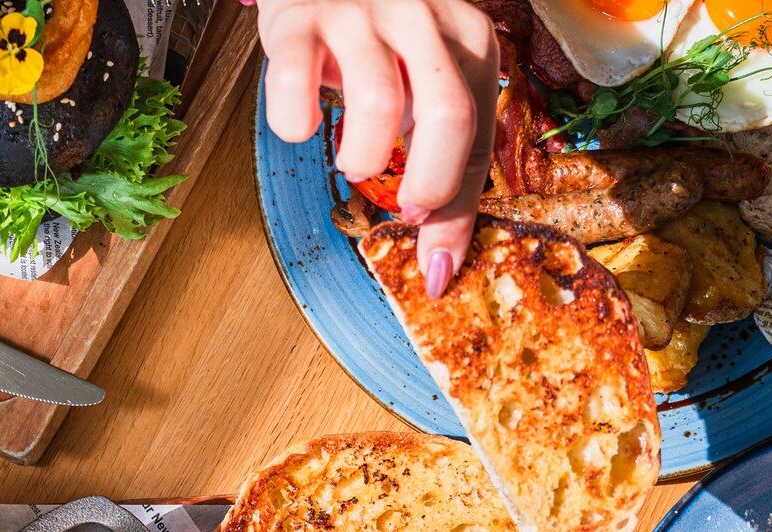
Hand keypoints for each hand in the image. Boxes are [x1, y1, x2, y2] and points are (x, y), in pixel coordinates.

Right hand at [256, 0, 498, 295]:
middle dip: (428, 186)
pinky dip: (294, 121)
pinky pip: (295, 80)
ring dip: (363, 156)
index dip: (456, 207)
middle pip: (448, 115)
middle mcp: (424, 19)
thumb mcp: (425, 90)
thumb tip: (440, 267)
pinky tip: (302, 126)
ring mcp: (362, 13)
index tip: (434, 258)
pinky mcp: (300, 16)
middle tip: (404, 209)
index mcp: (469, 41)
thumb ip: (443, 165)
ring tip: (353, 162)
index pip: (477, 137)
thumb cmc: (380, 44)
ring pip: (377, 100)